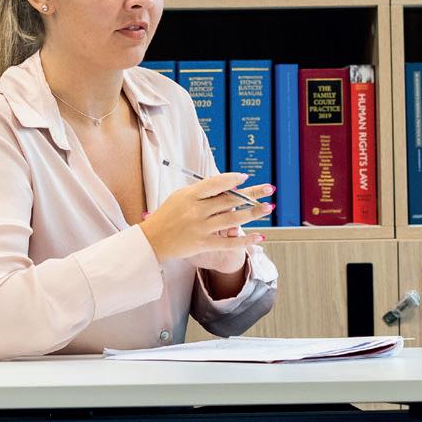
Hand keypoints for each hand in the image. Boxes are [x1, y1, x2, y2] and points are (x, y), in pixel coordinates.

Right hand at [141, 172, 273, 265]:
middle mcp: (196, 211)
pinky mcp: (203, 244)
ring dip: (253, 213)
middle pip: (230, 200)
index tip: (246, 177)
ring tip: (268, 207)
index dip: (232, 179)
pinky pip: (228, 242)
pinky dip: (245, 239)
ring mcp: (200, 228)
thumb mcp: (180, 196)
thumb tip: (227, 183)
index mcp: (190, 195)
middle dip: (252, 194)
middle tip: (270, 189)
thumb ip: (202, 191)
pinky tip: (260, 236)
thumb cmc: (168, 215)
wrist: (152, 240)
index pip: (215, 183)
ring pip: (233, 219)